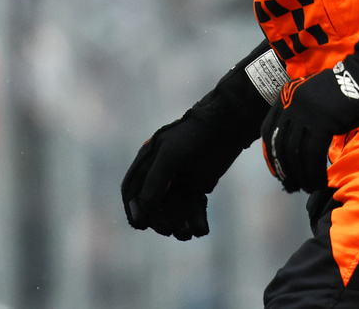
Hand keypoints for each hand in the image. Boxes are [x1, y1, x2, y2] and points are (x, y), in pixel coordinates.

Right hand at [121, 110, 247, 240]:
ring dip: (179, 224)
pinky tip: (201, 228)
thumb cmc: (193, 138)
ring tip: (188, 232)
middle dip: (160, 220)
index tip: (140, 225)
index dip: (133, 209)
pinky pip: (191, 209)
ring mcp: (179, 181)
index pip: (132, 190)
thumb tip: (142, 212)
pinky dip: (195, 220)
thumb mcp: (170, 157)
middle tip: (169, 230)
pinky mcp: (197, 186)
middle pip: (153, 205)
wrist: (226, 127)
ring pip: (173, 211)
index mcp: (147, 162)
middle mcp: (160, 173)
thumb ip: (154, 182)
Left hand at [260, 61, 358, 193]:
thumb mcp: (316, 102)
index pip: (268, 130)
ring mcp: (305, 110)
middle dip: (285, 169)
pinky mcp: (322, 120)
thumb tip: (295, 150)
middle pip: (280, 143)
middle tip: (292, 186)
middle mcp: (290, 102)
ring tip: (309, 187)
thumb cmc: (347, 91)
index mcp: (286, 96)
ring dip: (301, 174)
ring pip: (296, 152)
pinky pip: (313, 153)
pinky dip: (315, 172)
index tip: (277, 172)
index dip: (271, 155)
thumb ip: (303, 119)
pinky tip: (320, 181)